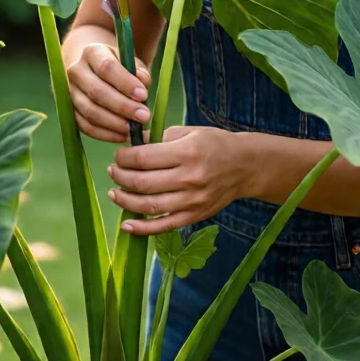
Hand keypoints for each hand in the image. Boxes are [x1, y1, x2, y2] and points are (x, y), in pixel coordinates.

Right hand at [67, 41, 151, 143]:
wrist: (93, 71)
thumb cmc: (118, 67)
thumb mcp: (130, 62)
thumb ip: (139, 71)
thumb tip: (143, 83)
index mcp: (92, 52)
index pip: (106, 67)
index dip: (125, 83)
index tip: (143, 95)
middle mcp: (76, 71)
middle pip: (97, 91)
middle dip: (123, 106)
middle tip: (144, 116)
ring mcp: (69, 93)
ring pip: (90, 112)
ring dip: (115, 123)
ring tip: (134, 129)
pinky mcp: (70, 112)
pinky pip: (86, 127)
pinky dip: (106, 134)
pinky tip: (123, 136)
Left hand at [107, 125, 251, 234]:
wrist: (246, 166)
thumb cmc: (215, 144)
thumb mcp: (188, 131)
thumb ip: (158, 137)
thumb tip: (128, 142)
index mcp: (187, 152)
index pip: (143, 158)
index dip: (124, 158)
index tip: (119, 155)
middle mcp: (190, 178)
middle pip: (143, 183)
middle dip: (120, 177)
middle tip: (113, 171)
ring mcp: (192, 200)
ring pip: (149, 206)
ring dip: (125, 201)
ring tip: (115, 192)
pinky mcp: (195, 216)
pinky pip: (164, 226)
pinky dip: (142, 229)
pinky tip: (126, 225)